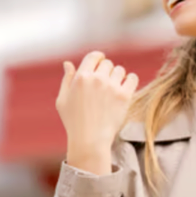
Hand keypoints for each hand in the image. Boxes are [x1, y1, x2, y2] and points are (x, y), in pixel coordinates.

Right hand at [55, 51, 138, 174]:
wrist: (90, 140)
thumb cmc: (73, 122)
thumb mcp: (62, 100)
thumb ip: (66, 79)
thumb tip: (68, 63)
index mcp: (81, 77)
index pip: (94, 56)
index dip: (98, 58)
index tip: (101, 63)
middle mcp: (96, 79)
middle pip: (108, 63)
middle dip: (107, 71)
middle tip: (105, 83)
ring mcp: (111, 87)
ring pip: (120, 70)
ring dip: (118, 77)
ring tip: (113, 89)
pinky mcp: (124, 96)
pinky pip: (132, 78)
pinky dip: (130, 81)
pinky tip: (126, 88)